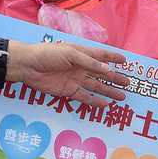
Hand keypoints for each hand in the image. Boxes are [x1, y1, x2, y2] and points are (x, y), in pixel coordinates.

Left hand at [8, 42, 128, 106]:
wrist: (29, 66)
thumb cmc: (48, 54)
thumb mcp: (70, 54)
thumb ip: (89, 62)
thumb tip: (107, 69)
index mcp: (82, 53)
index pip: (101, 55)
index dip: (113, 57)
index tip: (126, 62)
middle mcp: (81, 67)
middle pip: (101, 73)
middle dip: (115, 78)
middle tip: (128, 83)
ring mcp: (75, 79)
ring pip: (96, 86)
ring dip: (108, 91)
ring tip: (122, 96)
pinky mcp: (68, 91)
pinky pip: (85, 97)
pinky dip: (95, 101)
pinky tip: (105, 104)